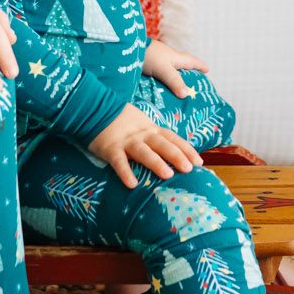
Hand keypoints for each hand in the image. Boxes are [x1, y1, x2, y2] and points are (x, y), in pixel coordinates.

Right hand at [86, 104, 200, 188]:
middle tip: (189, 169)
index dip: (186, 149)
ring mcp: (126, 141)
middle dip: (177, 156)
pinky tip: (132, 184)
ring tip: (167, 174)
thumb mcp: (141, 124)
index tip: (199, 162)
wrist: (94, 108)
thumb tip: (172, 152)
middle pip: (162, 144)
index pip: (172, 138)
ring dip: (156, 162)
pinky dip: (125, 172)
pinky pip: (119, 161)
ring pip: (144, 152)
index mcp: (151, 129)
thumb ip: (154, 136)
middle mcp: (142, 134)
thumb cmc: (120, 120)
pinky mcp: (110, 148)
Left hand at [140, 39, 209, 98]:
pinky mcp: (146, 65)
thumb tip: (186, 94)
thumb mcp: (164, 69)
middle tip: (191, 86)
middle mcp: (167, 59)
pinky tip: (158, 91)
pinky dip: (160, 82)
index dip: (200, 66)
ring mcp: (156, 61)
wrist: (126, 48)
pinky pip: (156, 75)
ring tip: (174, 93)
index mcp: (175, 57)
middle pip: (180, 67)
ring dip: (172, 80)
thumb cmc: (148, 55)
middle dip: (186, 75)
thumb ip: (175, 81)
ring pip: (168, 72)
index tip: (207, 70)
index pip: (191, 61)